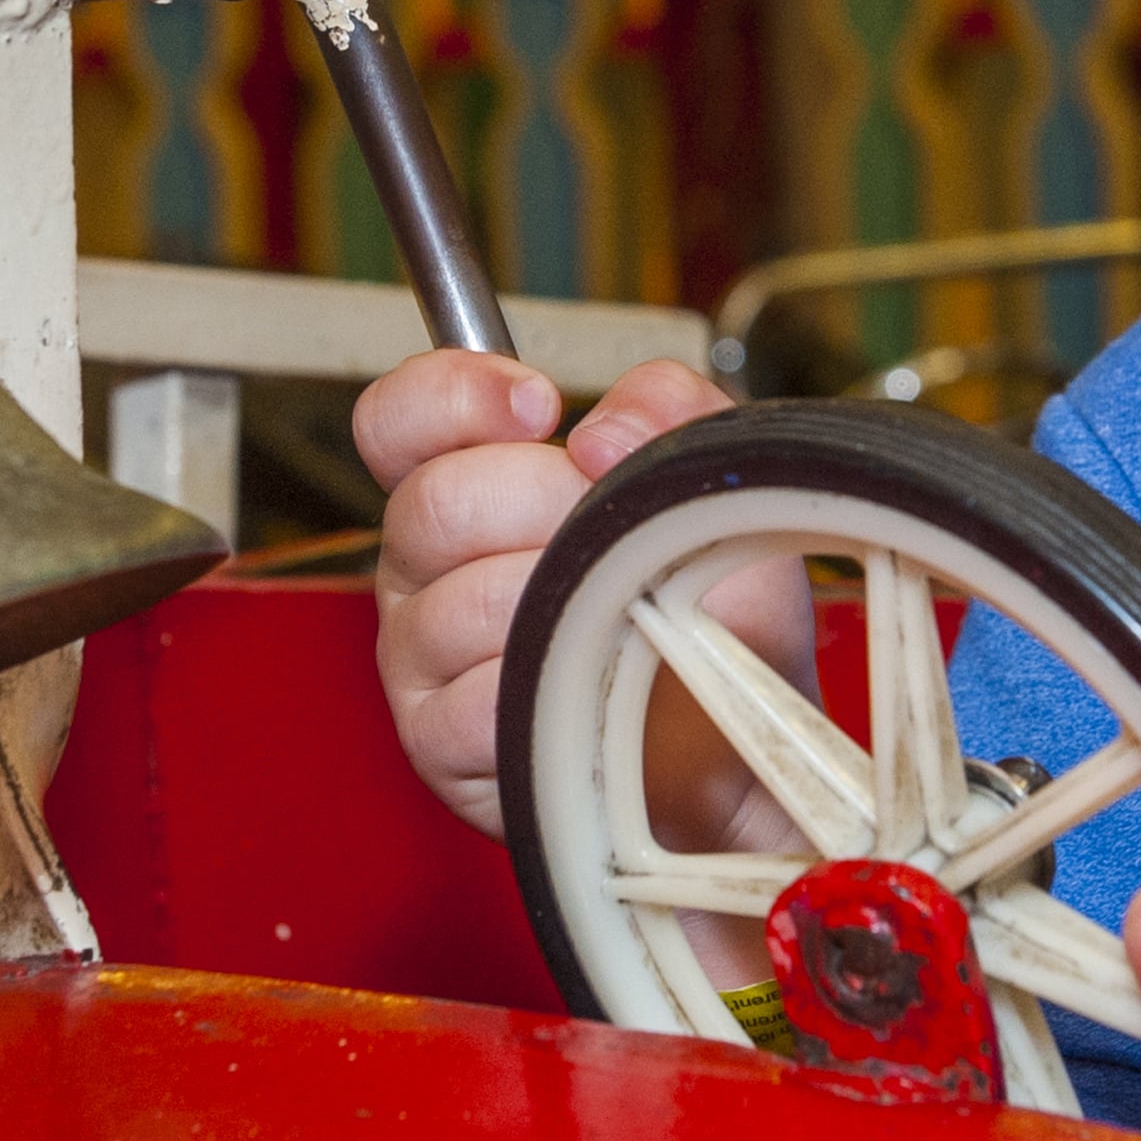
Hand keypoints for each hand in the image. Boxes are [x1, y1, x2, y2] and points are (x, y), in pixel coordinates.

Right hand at [354, 352, 809, 851]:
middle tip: (616, 542)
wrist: (744, 744)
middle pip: (435, 502)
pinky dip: (548, 693)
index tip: (541, 407)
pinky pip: (471, 701)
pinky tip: (588, 692)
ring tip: (619, 625)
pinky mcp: (437, 742)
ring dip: (562, 609)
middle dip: (548, 507)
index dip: (453, 396)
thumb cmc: (713, 616)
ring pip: (459, 603)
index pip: (395, 420)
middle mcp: (422, 568)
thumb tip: (598, 431)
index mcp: (465, 489)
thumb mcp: (707, 486)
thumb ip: (666, 407)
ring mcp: (419, 656)